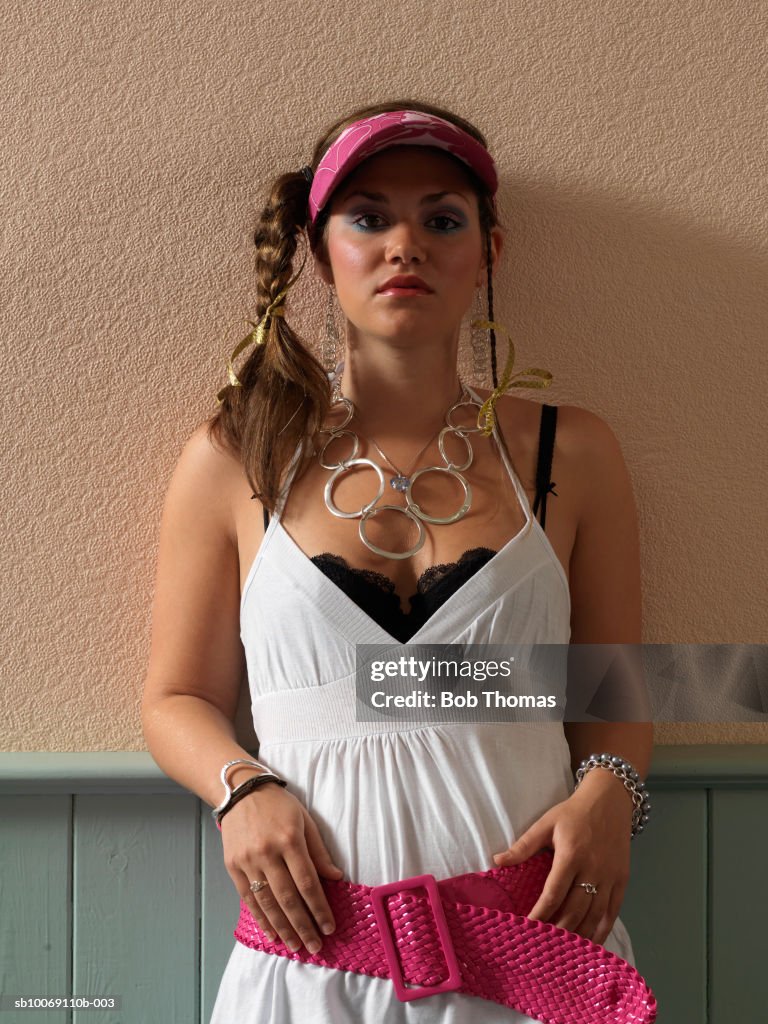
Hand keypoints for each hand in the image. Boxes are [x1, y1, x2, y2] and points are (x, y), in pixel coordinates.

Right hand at [220, 783, 343, 953]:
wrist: (240, 792)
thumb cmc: (278, 805)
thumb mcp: (305, 820)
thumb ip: (319, 851)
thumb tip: (336, 878)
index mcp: (290, 839)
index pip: (307, 882)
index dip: (319, 908)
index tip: (329, 927)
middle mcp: (268, 852)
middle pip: (288, 897)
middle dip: (303, 925)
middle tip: (315, 946)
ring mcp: (248, 861)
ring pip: (267, 902)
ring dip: (283, 928)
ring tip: (295, 946)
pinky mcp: (232, 866)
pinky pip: (248, 899)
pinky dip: (260, 918)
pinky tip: (272, 933)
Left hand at [491, 771, 633, 944]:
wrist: (610, 800)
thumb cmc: (574, 812)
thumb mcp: (546, 823)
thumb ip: (524, 845)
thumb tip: (497, 861)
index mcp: (571, 855)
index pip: (553, 893)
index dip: (540, 913)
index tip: (528, 928)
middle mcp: (593, 869)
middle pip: (575, 909)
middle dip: (559, 930)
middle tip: (543, 946)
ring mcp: (610, 877)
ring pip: (595, 914)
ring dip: (580, 935)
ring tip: (565, 950)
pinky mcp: (622, 879)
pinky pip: (613, 911)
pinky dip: (602, 929)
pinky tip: (592, 942)